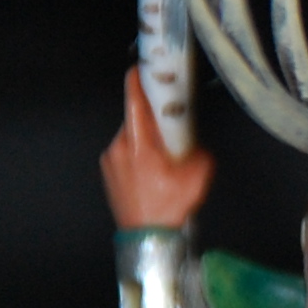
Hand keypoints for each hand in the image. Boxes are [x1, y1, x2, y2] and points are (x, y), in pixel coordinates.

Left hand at [100, 68, 215, 228]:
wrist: (146, 239)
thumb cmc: (168, 208)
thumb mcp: (197, 176)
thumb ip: (198, 151)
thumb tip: (195, 144)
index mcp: (139, 144)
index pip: (134, 102)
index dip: (137, 81)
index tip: (140, 68)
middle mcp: (119, 148)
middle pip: (135, 120)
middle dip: (152, 119)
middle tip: (170, 127)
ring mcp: (110, 161)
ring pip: (130, 137)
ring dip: (146, 140)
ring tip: (164, 158)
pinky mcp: (109, 173)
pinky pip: (125, 153)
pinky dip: (138, 155)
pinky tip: (153, 172)